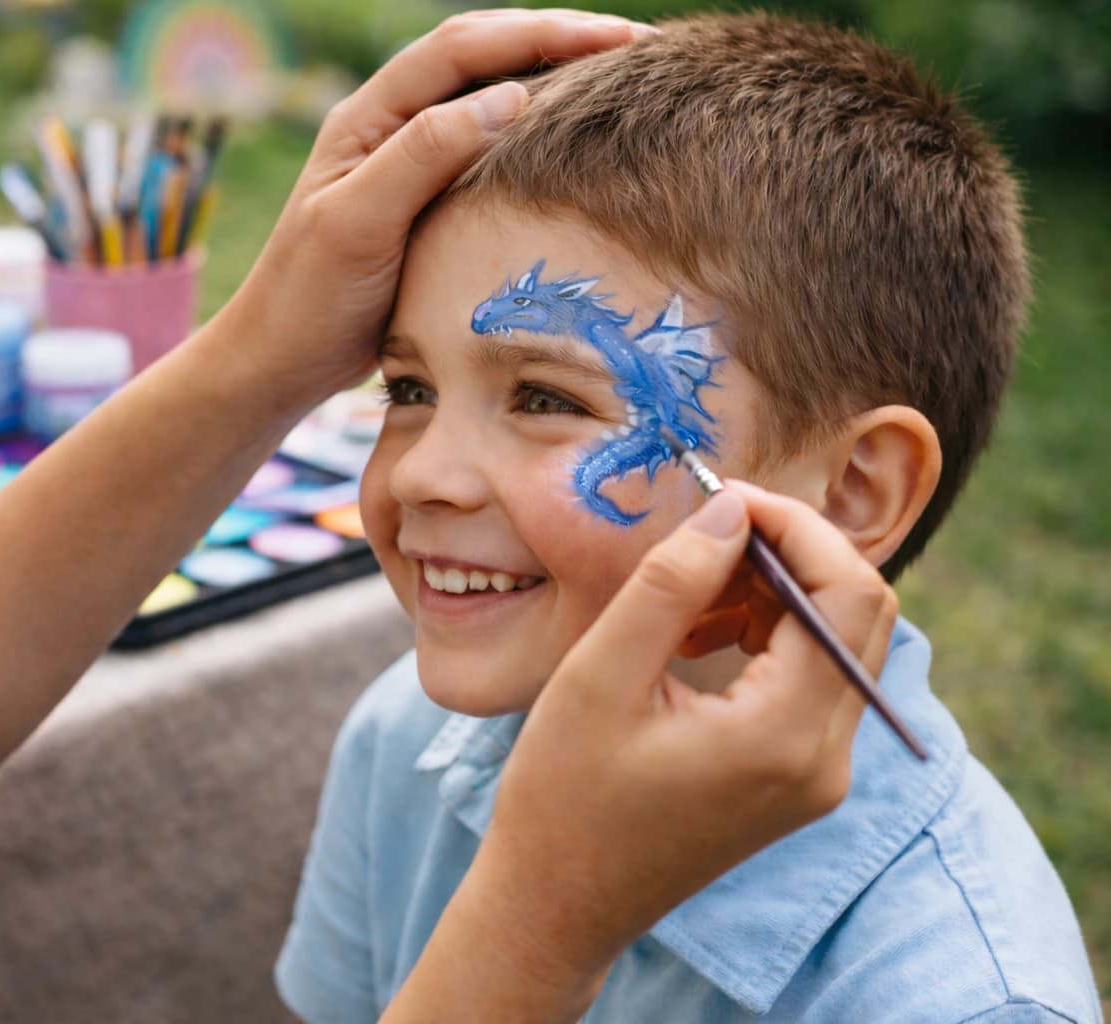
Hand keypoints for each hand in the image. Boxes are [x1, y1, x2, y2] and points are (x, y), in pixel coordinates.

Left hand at [219, 10, 654, 400]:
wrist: (279, 363)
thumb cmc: (308, 297)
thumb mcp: (358, 222)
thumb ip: (424, 154)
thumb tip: (509, 97)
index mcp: (368, 116)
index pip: (464, 49)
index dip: (541, 32)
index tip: (617, 38)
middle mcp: (389, 127)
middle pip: (483, 56)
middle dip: (559, 40)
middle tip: (641, 47)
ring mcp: (407, 163)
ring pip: (490, 99)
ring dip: (552, 80)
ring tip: (623, 80)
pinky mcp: (424, 204)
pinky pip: (490, 151)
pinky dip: (536, 136)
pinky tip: (577, 147)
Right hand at [391, 483, 896, 1020]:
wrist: (558, 905)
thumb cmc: (563, 798)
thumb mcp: (600, 677)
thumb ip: (671, 585)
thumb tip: (730, 513)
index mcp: (785, 736)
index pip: (849, 595)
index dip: (798, 527)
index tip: (727, 499)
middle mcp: (825, 759)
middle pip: (859, 614)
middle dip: (789, 554)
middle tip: (707, 534)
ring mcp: (817, 774)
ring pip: (836, 641)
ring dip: (772, 594)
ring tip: (685, 596)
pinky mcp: (796, 779)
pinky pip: (809, 678)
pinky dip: (764, 635)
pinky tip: (693, 635)